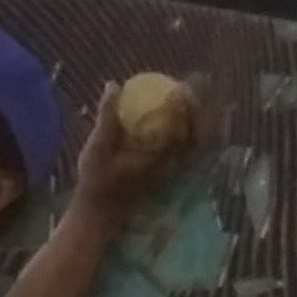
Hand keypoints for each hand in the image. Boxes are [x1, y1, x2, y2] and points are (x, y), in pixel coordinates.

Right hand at [74, 80, 203, 217]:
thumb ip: (107, 117)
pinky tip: (179, 114)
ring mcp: (176, 166)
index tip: (179, 87)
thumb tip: (113, 85)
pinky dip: (190, 126)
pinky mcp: (172, 168)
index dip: (185, 103)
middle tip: (189, 84)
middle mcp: (174, 161)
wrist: (100, 212)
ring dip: (197, 114)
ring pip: (199, 136)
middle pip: (200, 128)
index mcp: (160, 155)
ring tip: (186, 95)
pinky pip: (190, 142)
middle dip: (199, 104)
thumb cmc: (96, 182)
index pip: (183, 125)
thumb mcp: (97, 148)